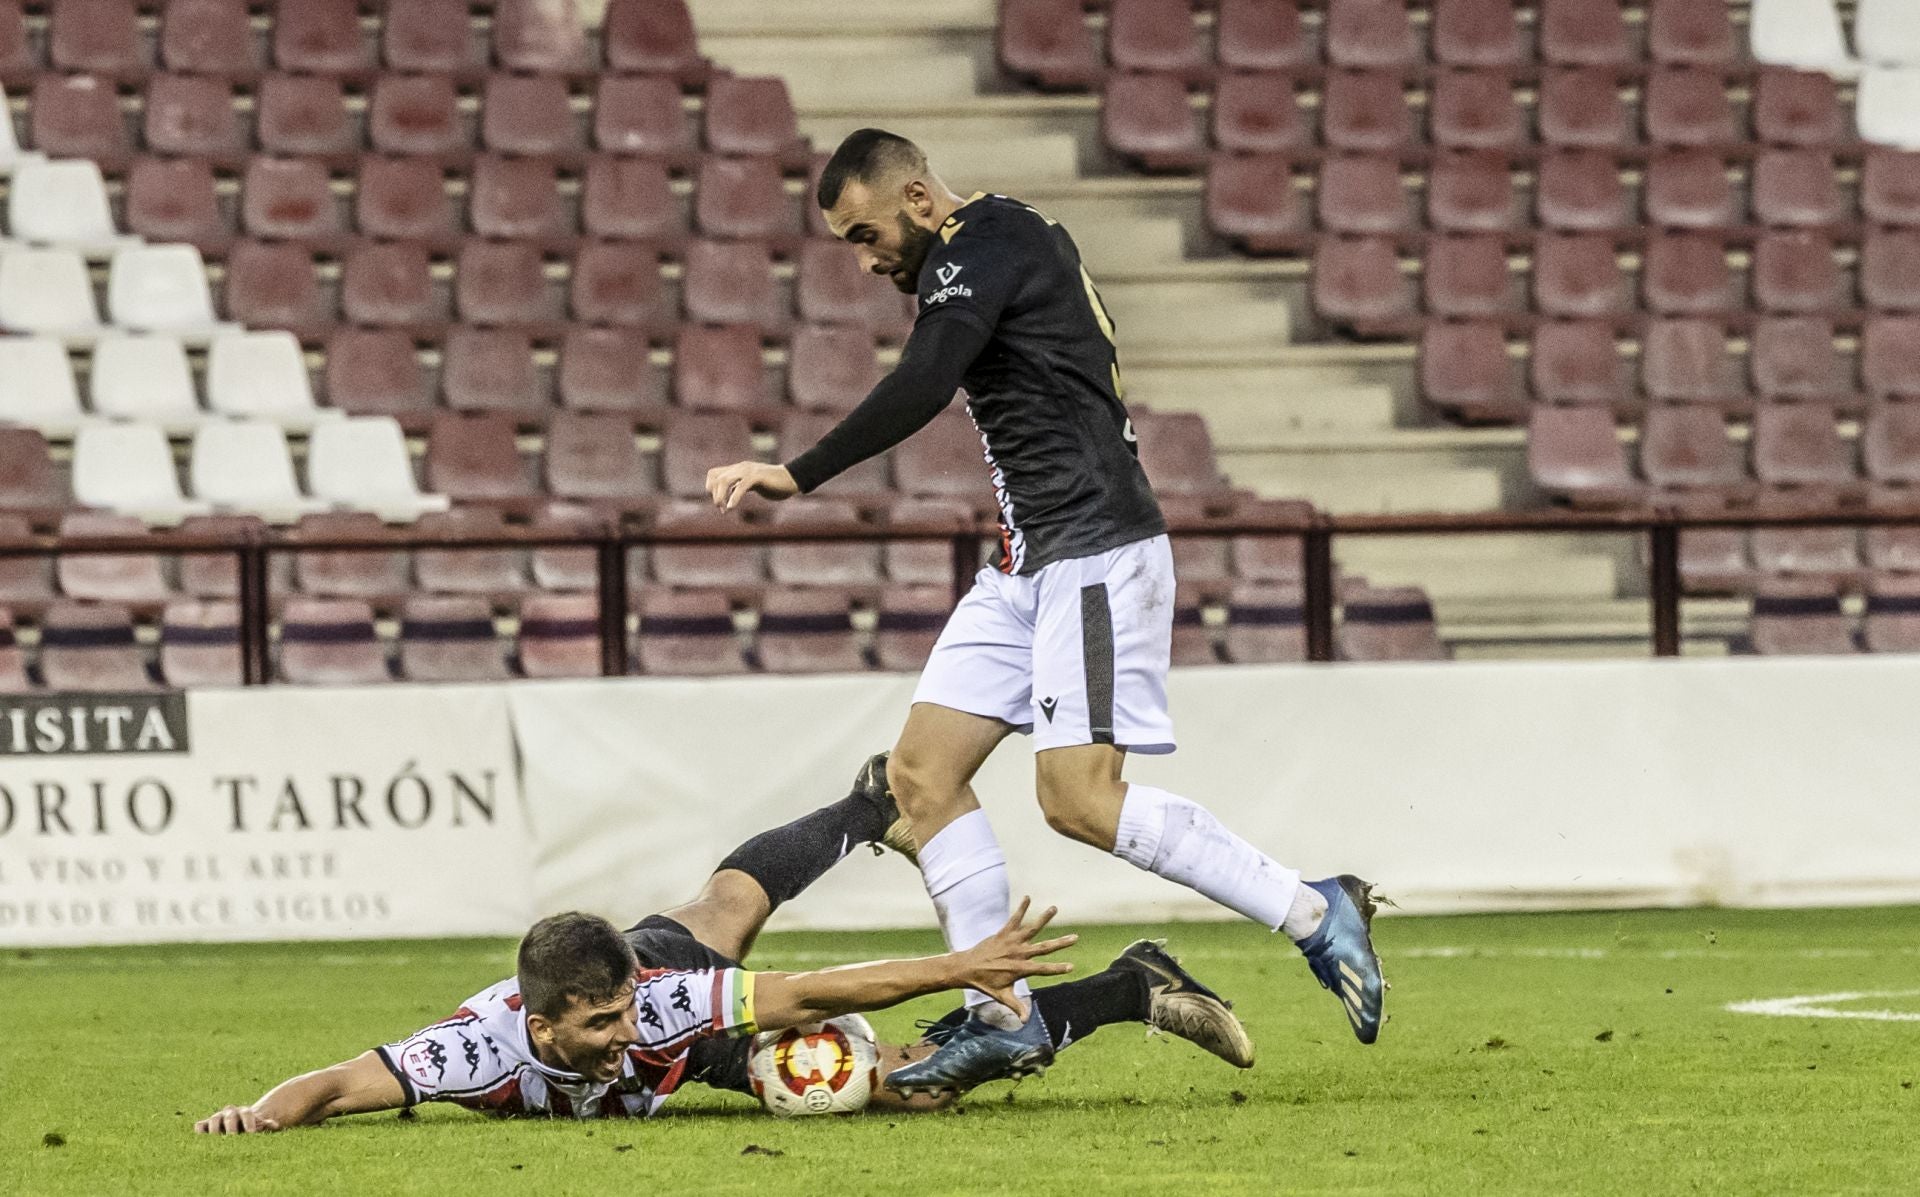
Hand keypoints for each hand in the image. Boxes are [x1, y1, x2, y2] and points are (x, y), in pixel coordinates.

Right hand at [194, 1105, 280, 1134]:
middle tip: (233, 1137)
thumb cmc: (251, 1128)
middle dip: (231, 1125)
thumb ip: (266, 1125)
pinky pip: (200, 1125)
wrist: (238, 1125)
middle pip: (230, 1115)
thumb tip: (275, 1125)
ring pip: (214, 1119)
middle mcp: (230, 1113)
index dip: (249, 1122)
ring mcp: (217, 1118)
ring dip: (214, 1128)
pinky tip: (200, 1136)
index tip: (252, 1133)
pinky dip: (200, 1129)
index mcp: (244, 1112)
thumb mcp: (259, 1126)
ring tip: (215, 1138)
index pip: (247, 1113)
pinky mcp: (206, 1126)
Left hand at [705, 461, 798, 511]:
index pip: (713, 474)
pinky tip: (732, 507)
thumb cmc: (774, 484)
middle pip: (716, 478)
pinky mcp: (757, 476)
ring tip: (725, 510)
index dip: (711, 489)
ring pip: (724, 480)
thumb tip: (729, 497)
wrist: (792, 479)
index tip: (720, 504)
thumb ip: (741, 487)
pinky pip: (741, 486)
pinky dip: (734, 497)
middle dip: (715, 496)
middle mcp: (740, 468)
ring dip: (720, 497)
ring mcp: (749, 471)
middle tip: (722, 509)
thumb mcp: (753, 485)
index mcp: (737, 469)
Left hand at [950, 898, 1075, 1019]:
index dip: (1058, 968)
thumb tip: (1026, 1021)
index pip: (1044, 969)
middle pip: (1044, 948)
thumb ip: (1016, 1007)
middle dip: (1061, 943)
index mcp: (1021, 969)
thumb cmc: (985, 983)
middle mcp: (1018, 954)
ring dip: (1044, 918)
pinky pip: (1014, 919)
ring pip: (1032, 929)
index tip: (1072, 966)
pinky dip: (1021, 908)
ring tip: (1055, 908)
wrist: (966, 968)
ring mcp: (1011, 942)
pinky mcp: (1003, 933)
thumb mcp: (1002, 996)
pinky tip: (1028, 897)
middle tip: (1076, 937)